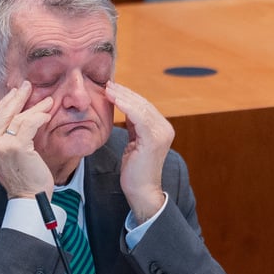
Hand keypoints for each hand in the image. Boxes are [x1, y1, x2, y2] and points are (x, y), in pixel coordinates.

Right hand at [0, 81, 55, 197]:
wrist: (30, 199)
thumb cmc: (25, 178)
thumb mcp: (11, 157)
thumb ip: (8, 139)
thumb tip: (18, 117)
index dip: (5, 104)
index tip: (15, 93)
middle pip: (2, 114)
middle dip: (16, 98)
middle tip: (26, 86)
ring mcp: (0, 147)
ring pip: (17, 118)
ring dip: (34, 107)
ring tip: (46, 100)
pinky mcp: (16, 147)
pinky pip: (29, 125)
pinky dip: (39, 117)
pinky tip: (47, 113)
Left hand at [105, 81, 173, 221]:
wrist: (141, 191)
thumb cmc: (135, 170)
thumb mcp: (134, 142)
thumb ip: (134, 125)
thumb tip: (125, 107)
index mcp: (162, 129)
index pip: (144, 106)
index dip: (128, 95)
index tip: (112, 87)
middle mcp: (166, 129)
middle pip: (143, 104)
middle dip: (124, 92)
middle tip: (107, 83)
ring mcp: (161, 134)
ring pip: (140, 107)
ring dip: (122, 96)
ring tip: (107, 89)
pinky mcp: (153, 139)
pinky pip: (138, 116)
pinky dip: (125, 106)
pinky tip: (114, 99)